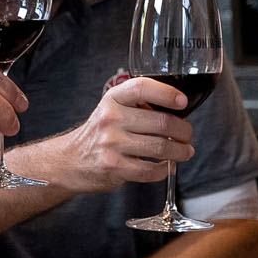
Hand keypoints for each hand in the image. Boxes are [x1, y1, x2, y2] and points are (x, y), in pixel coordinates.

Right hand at [44, 77, 192, 192]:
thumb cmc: (100, 134)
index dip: (167, 93)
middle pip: (161, 122)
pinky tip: (166, 166)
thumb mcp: (112, 109)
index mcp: (113, 99)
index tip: (183, 102)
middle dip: (183, 130)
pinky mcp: (114, 167)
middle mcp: (111, 118)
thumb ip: (138, 106)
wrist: (70, 161)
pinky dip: (164, 169)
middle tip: (187, 135)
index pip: (142, 88)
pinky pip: (150, 170)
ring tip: (185, 151)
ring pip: (161, 147)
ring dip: (180, 151)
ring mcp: (111, 143)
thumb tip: (178, 112)